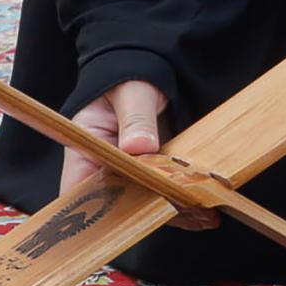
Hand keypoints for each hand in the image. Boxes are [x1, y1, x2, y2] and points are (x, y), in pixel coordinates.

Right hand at [62, 79, 217, 228]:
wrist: (148, 68)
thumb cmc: (129, 77)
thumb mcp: (132, 93)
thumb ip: (135, 119)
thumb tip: (138, 146)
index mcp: (85, 151)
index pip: (80, 193)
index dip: (101, 212)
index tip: (131, 216)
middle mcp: (104, 169)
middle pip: (118, 205)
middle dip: (148, 214)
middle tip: (182, 215)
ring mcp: (130, 173)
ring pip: (145, 203)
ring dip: (172, 211)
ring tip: (202, 217)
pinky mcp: (153, 172)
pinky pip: (163, 193)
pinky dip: (182, 203)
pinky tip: (205, 212)